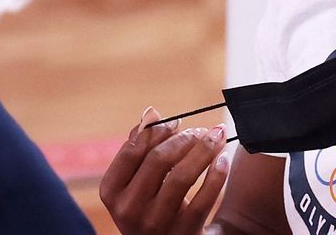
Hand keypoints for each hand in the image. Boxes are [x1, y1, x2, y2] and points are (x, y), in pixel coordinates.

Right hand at [100, 108, 229, 234]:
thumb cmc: (152, 205)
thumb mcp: (136, 183)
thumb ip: (140, 148)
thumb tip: (150, 113)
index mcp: (112, 192)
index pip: (132, 151)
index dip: (157, 131)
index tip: (176, 121)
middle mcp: (129, 210)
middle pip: (159, 160)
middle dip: (185, 138)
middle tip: (202, 130)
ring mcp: (156, 224)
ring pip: (183, 176)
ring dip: (204, 149)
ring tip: (218, 135)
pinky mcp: (185, 232)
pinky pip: (204, 197)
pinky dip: (217, 173)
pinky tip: (223, 159)